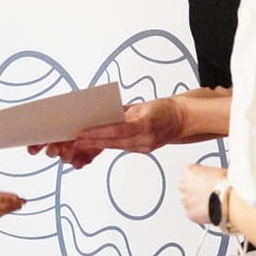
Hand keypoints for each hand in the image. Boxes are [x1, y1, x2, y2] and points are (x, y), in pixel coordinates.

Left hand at [29, 98, 186, 167]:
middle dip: (91, 142)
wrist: (183, 119)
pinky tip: (94, 144)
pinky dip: (107, 145)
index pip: (116, 130)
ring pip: (114, 146)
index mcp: (145, 125)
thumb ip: (124, 112)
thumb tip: (104, 114)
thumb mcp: (144, 105)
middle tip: (72, 141)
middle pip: (112, 142)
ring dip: (96, 145)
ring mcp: (143, 147)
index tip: (81, 134)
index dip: (97, 133)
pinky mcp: (142, 149)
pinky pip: (121, 147)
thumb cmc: (165, 108)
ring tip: (77, 144)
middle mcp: (144, 139)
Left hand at [180, 164, 225, 225]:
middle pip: (186, 188)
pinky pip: (193, 214)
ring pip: (189, 202)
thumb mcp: (218, 171)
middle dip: (195, 191)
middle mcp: (183, 186)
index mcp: (188, 171)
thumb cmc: (226, 183)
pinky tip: (211, 210)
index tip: (206, 182)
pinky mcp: (190, 214)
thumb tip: (214, 178)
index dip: (199, 179)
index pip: (189, 174)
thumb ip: (209, 175)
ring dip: (197, 203)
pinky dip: (200, 214)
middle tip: (208, 193)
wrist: (229, 199)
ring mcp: (185, 201)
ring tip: (211, 203)